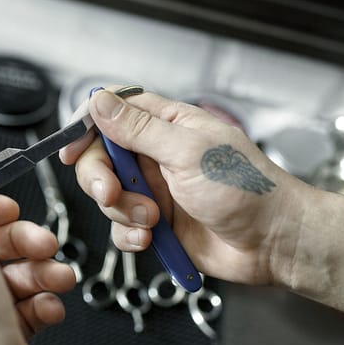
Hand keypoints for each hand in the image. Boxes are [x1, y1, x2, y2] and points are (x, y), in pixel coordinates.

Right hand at [60, 88, 310, 286]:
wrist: (274, 243)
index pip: (114, 112)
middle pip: (101, 157)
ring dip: (122, 211)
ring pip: (109, 197)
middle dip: (100, 177)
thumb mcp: (188, 152)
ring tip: (153, 221)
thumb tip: (100, 101)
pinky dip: (130, 236)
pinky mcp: (159, 225)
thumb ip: (138, 128)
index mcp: (168, 126)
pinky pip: (123, 229)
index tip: (69, 147)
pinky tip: (151, 239)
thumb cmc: (247, 190)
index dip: (86, 127)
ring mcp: (157, 191)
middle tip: (112, 192)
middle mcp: (159, 156)